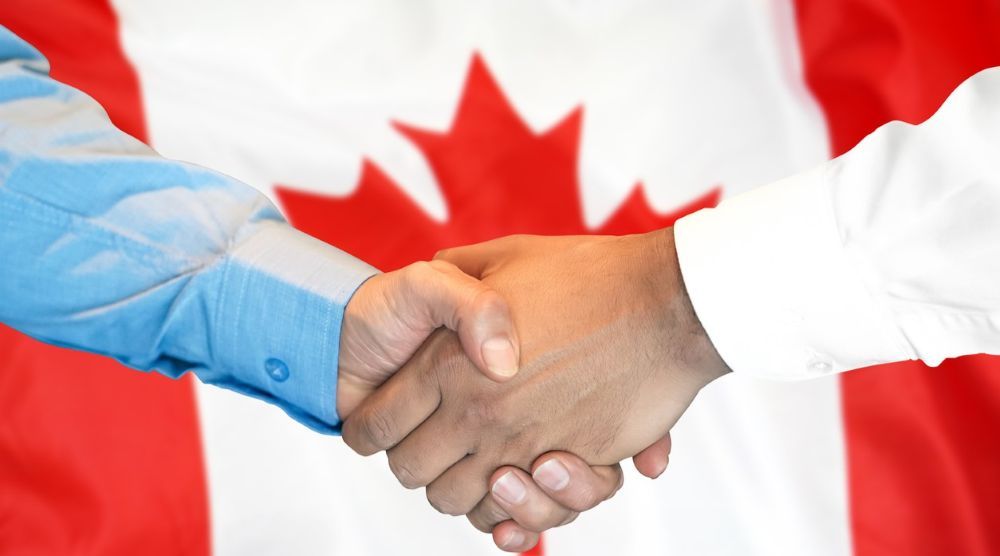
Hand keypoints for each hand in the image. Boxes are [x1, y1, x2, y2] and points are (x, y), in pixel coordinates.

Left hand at [342, 229, 728, 528]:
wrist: (668, 301)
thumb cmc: (590, 274)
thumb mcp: (504, 255)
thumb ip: (457, 276)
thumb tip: (434, 288)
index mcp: (448, 361)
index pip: (377, 423)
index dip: (368, 428)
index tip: (375, 426)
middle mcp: (479, 411)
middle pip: (411, 472)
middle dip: (411, 463)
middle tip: (426, 445)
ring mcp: (524, 443)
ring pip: (458, 502)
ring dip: (459, 490)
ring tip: (471, 464)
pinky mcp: (571, 465)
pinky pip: (519, 517)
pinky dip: (508, 519)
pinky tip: (508, 495)